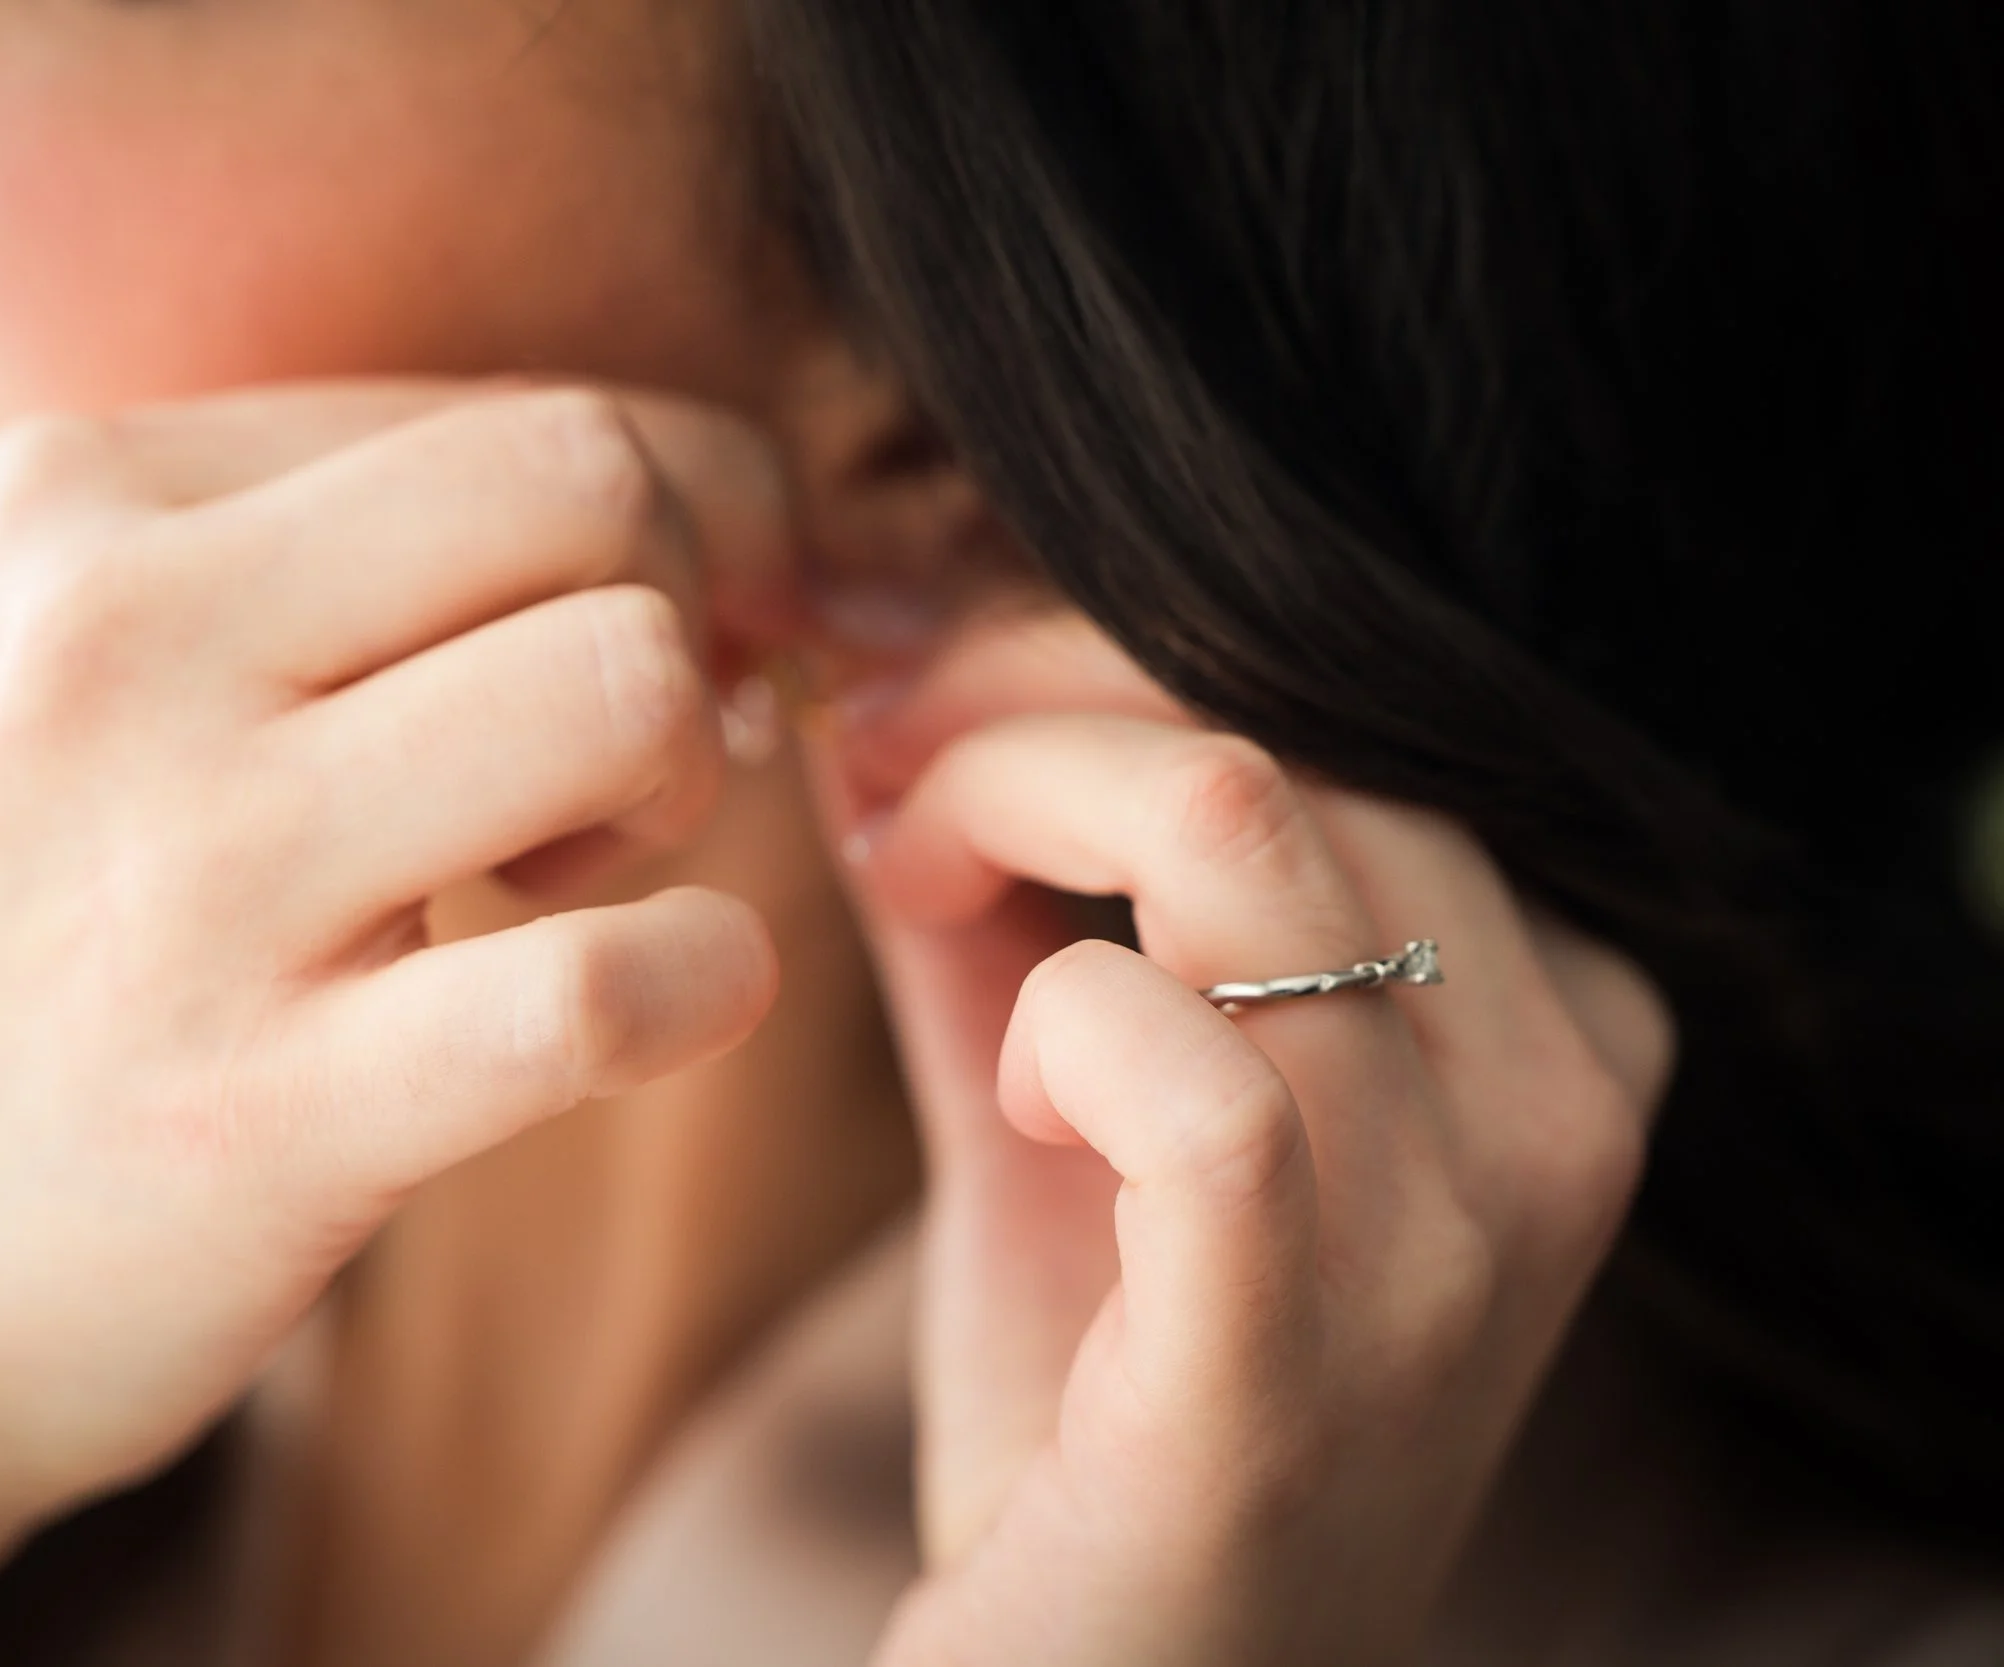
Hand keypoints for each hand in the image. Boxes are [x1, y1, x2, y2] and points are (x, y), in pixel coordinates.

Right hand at [0, 385, 793, 1614]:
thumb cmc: (35, 946)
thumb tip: (710, 521)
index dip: (683, 531)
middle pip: (594, 488)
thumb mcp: (101, 664)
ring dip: (683, 785)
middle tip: (615, 762)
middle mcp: (120, 642)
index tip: (680, 644)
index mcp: (90, 498)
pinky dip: (702, 978)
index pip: (532, 418)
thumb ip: (357, 554)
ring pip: (622, 684)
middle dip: (689, 614)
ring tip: (573, 882)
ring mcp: (187, 878)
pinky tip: (663, 999)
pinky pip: (593, 988)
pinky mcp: (257, 1110)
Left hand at [802, 608, 1672, 1665]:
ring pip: (1237, 828)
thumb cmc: (1096, 1401)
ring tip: (913, 896)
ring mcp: (1460, 1234)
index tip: (919, 721)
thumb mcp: (1062, 1111)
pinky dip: (1052, 1028)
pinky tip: (1015, 1107)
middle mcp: (1555, 1104)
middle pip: (1276, 738)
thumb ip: (998, 913)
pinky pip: (1192, 1073)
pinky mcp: (1307, 1354)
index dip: (1086, 670)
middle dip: (1015, 709)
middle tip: (873, 771)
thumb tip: (880, 707)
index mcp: (1546, 1019)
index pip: (1331, 709)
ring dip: (1001, 813)